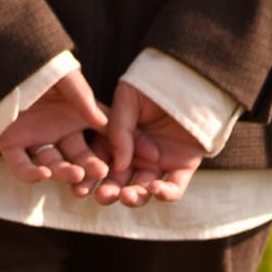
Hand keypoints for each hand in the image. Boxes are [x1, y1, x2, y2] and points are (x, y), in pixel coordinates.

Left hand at [0, 69, 110, 195]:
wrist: (7, 60)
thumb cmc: (41, 67)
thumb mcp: (68, 79)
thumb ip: (84, 99)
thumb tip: (104, 121)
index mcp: (73, 119)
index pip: (95, 138)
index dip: (107, 149)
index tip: (120, 159)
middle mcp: (55, 133)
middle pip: (75, 157)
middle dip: (88, 166)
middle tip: (101, 172)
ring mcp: (34, 141)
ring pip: (51, 164)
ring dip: (64, 172)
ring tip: (76, 174)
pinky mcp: (10, 145)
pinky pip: (21, 166)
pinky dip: (31, 174)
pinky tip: (43, 175)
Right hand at [96, 83, 205, 205]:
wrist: (190, 74)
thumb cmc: (154, 83)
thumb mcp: (128, 99)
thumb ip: (118, 130)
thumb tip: (119, 166)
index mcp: (118, 143)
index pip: (99, 166)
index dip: (89, 179)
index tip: (80, 188)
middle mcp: (136, 158)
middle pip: (118, 184)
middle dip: (109, 193)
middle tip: (103, 195)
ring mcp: (158, 165)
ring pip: (142, 191)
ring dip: (133, 198)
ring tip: (127, 195)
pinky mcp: (182, 168)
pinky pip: (174, 189)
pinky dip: (164, 194)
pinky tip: (155, 189)